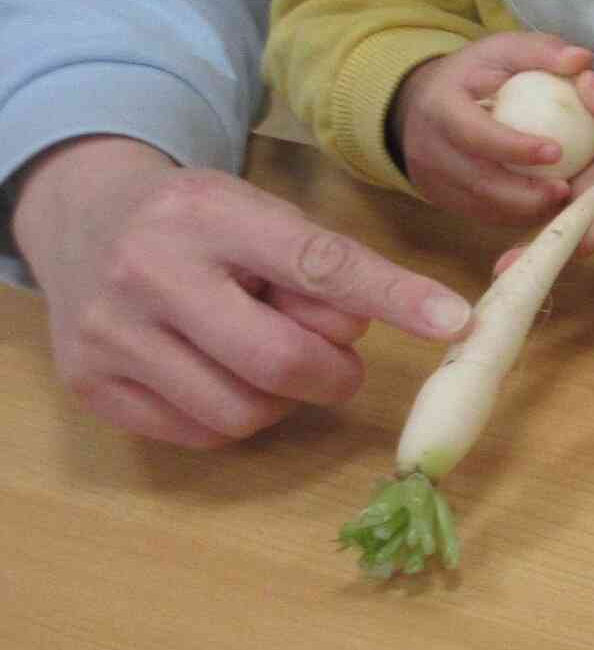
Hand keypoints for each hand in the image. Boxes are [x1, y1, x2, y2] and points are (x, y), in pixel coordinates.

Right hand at [11, 135, 472, 446]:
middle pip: (279, 360)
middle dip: (332, 374)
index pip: (319, 264)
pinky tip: (222, 374)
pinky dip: (233, 416)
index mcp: (209, 216)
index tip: (454, 322)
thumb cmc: (198, 222)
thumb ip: (322, 265)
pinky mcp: (93, 386)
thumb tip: (368, 328)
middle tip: (337, 363)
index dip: (393, 297)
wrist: (82, 218)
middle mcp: (150, 272)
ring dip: (283, 400)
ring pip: (241, 411)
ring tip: (264, 356)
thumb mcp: (261, 215)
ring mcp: (111, 334)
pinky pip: (199, 434)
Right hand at [394, 32, 593, 225]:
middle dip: (525, 192)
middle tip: (567, 189)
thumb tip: (582, 60)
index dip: (513, 147)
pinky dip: (516, 214)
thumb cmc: (475, 73)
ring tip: (565, 199)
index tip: (556, 151)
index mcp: (440, 106)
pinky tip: (547, 207)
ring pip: (481, 204)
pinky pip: (482, 214)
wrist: (426, 101)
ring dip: (526, 208)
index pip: (474, 133)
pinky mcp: (442, 198)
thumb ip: (540, 51)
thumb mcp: (502, 50)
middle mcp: (428, 147)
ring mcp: (431, 178)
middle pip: (477, 179)